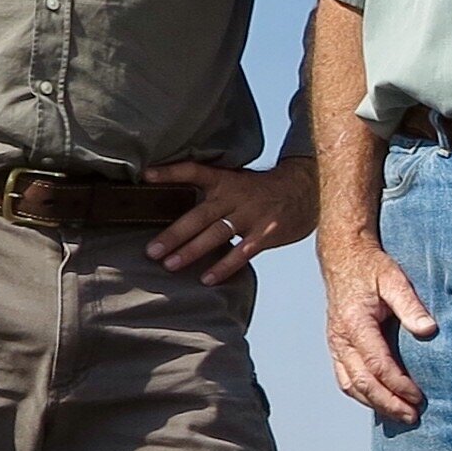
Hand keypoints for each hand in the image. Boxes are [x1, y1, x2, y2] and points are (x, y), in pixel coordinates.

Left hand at [145, 154, 316, 281]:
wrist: (306, 191)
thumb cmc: (262, 191)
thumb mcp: (237, 181)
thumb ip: (211, 192)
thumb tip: (174, 207)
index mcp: (226, 180)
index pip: (195, 171)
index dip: (170, 172)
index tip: (146, 176)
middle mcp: (236, 197)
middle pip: (200, 215)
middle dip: (174, 234)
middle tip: (151, 250)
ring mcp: (252, 216)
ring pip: (216, 235)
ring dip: (192, 251)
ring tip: (170, 265)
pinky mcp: (267, 233)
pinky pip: (242, 253)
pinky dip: (224, 267)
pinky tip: (207, 279)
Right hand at [323, 232, 439, 421]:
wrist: (344, 258)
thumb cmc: (371, 268)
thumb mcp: (394, 279)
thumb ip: (411, 304)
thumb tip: (429, 330)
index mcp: (354, 324)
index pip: (377, 364)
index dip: (399, 384)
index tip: (419, 397)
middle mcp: (340, 339)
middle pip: (362, 382)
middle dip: (388, 403)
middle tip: (413, 417)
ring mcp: (335, 345)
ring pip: (351, 386)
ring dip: (375, 404)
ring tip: (401, 416)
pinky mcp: (336, 347)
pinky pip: (345, 379)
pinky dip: (363, 395)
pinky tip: (381, 403)